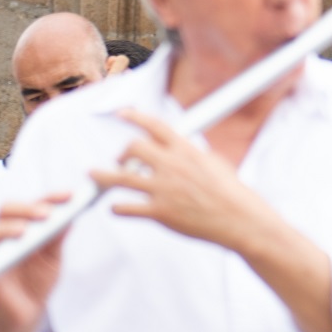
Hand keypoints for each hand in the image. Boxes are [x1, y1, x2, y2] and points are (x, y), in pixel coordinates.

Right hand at [0, 195, 70, 331]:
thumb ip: (57, 239)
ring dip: (7, 229)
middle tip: (46, 214)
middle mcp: (6, 235)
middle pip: (7, 211)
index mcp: (25, 227)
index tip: (70, 196)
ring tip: (24, 232)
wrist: (27, 313)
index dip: (50, 198)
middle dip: (27, 209)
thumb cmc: (39, 281)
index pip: (33, 205)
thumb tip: (70, 216)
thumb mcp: (53, 259)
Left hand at [91, 110, 259, 251]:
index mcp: (185, 150)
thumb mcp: (214, 162)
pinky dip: (117, 208)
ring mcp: (163, 189)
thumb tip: (181, 150)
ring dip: (103, 176)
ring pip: (120, 178)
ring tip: (93, 174)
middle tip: (119, 159)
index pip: (154, 126)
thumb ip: (191, 155)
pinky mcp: (159, 212)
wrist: (238, 217)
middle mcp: (171, 166)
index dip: (135, 117)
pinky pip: (127, 208)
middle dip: (122, 153)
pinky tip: (115, 208)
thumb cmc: (230, 192)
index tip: (123, 114)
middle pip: (133, 148)